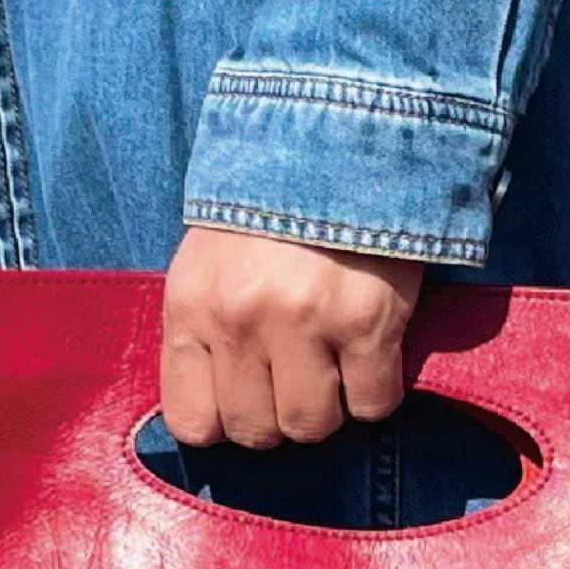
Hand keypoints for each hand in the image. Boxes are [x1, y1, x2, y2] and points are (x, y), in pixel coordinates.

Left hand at [162, 224, 425, 448]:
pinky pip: (373, 404)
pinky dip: (377, 391)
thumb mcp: (208, 261)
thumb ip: (205, 330)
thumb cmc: (270, 206)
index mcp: (191, 307)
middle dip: (281, 413)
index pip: (193, 422)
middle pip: (256, 431)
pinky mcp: (368, 321)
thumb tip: (218, 412)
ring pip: (312, 426)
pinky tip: (372, 353)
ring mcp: (304, 323)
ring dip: (330, 406)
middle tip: (299, 375)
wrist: (342, 137)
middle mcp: (240, 321)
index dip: (226, 422)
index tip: (249, 399)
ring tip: (336, 363)